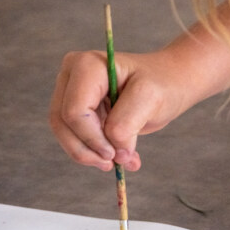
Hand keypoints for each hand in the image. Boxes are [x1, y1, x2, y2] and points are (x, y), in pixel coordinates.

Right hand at [49, 49, 194, 170]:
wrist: (167, 82)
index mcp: (86, 65)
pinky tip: (119, 157)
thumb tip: (113, 153)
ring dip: (88, 154)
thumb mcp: (150, 98)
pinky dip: (93, 152)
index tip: (116, 154)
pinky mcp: (75, 108)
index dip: (91, 138)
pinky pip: (73, 136)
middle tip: (113, 164)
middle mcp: (71, 75)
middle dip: (86, 149)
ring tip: (118, 162)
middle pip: (62, 122)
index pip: (74, 111)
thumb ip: (126, 123)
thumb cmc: (161, 84)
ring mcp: (70, 91)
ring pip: (63, 132)